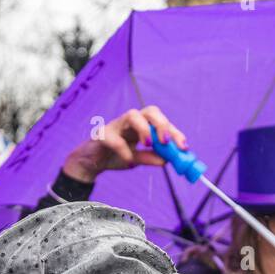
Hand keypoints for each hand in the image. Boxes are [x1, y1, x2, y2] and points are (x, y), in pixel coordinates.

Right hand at [62, 106, 187, 183]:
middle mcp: (130, 122)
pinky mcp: (101, 134)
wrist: (91, 162)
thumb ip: (150, 158)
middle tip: (167, 142)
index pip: (161, 122)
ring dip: (144, 128)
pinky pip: (114, 138)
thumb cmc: (114, 156)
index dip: (174, 132)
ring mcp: (115, 125)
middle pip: (150, 111)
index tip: (183, 147)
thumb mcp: (136, 159)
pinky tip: (128, 160)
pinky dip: (123, 150)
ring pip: (132, 115)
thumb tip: (167, 161)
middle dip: (161, 124)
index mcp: (141, 126)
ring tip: (148, 145)